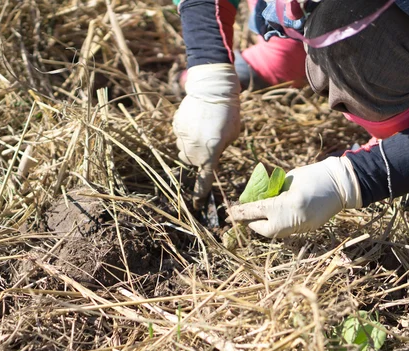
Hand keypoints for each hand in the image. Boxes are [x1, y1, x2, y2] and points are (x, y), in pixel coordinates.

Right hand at [173, 64, 240, 208]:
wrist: (213, 88)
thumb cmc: (229, 112)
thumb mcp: (232, 134)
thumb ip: (221, 149)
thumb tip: (212, 154)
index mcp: (210, 153)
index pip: (204, 179)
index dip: (201, 193)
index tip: (197, 204)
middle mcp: (194, 149)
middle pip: (192, 163)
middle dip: (199, 158)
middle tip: (209, 142)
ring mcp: (182, 138)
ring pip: (183, 150)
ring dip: (191, 146)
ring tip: (202, 129)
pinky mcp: (176, 126)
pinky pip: (180, 136)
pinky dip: (186, 133)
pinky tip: (195, 120)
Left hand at [227, 157, 362, 237]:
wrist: (341, 184)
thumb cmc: (313, 175)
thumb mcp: (288, 180)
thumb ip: (272, 192)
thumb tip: (255, 201)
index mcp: (287, 203)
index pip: (256, 211)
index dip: (240, 212)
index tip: (228, 213)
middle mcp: (292, 219)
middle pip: (263, 229)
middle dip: (250, 223)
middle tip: (240, 217)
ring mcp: (301, 227)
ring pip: (274, 233)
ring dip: (262, 227)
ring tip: (254, 218)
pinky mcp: (307, 229)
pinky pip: (285, 231)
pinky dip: (275, 226)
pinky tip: (271, 219)